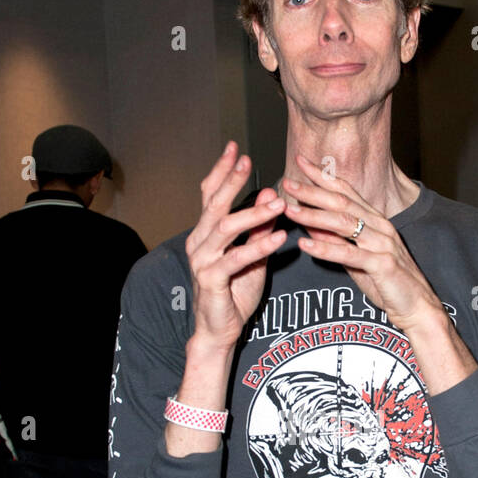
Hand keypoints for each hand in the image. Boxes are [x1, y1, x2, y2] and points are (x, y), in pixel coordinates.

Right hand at [186, 142, 287, 350]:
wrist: (219, 330)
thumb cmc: (234, 292)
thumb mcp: (252, 254)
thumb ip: (259, 227)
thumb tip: (270, 194)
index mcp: (205, 233)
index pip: (209, 195)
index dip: (221, 171)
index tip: (234, 148)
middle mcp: (198, 242)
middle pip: (214, 205)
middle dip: (231, 180)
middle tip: (248, 161)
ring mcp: (202, 261)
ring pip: (225, 229)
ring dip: (253, 213)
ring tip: (279, 203)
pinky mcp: (211, 280)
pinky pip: (236, 258)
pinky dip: (259, 246)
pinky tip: (280, 237)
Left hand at [282, 154, 443, 332]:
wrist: (417, 307)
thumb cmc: (388, 283)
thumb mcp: (357, 259)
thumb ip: (337, 242)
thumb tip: (312, 227)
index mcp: (375, 221)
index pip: (346, 191)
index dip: (323, 176)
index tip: (300, 162)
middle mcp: (380, 226)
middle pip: (342, 202)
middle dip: (313, 191)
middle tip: (288, 183)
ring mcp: (383, 244)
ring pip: (344, 223)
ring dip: (314, 215)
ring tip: (290, 211)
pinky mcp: (382, 264)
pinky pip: (349, 254)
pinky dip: (325, 249)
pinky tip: (305, 244)